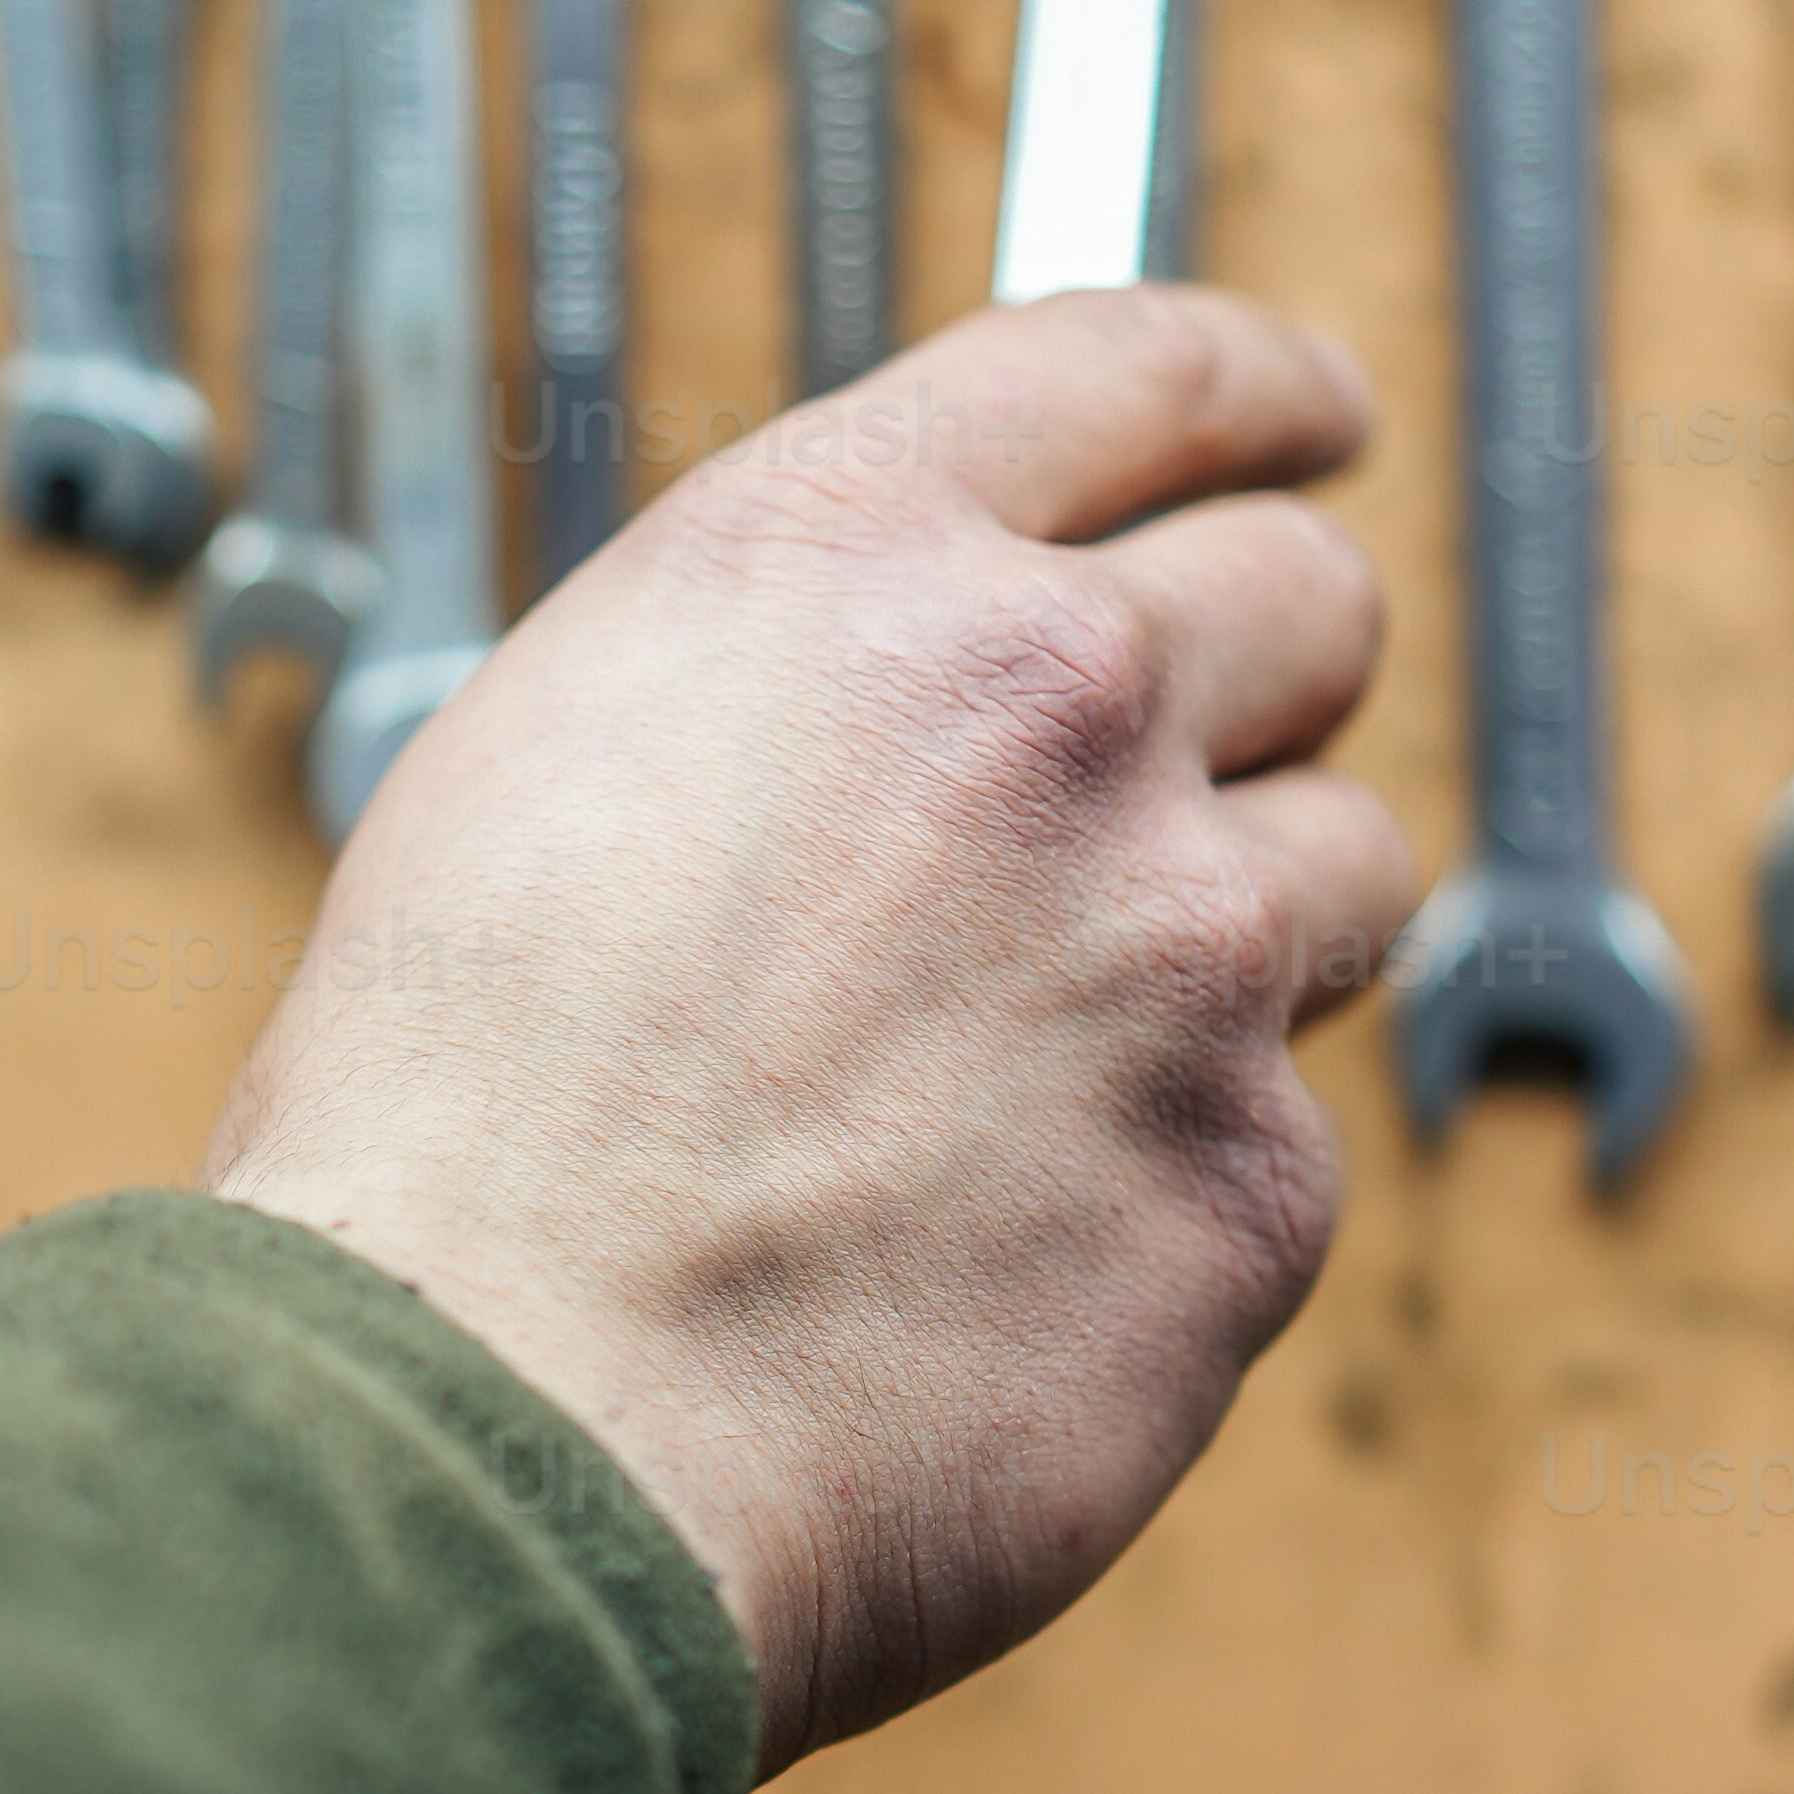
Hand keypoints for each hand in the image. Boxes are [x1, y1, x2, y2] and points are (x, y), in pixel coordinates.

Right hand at [208, 285, 1406, 1771]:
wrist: (490, 1422)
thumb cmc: (447, 1141)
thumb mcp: (551, 771)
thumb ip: (787, 700)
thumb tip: (913, 732)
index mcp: (839, 558)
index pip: (1136, 371)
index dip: (1257, 387)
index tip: (1312, 420)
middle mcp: (1045, 701)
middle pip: (1306, 602)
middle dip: (1270, 680)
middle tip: (1200, 780)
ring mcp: (1184, 939)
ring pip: (1346, 870)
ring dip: (1240, 947)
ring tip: (1036, 1085)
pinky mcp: (1253, 1181)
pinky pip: (1278, 1151)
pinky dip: (1170, 1205)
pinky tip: (995, 1281)